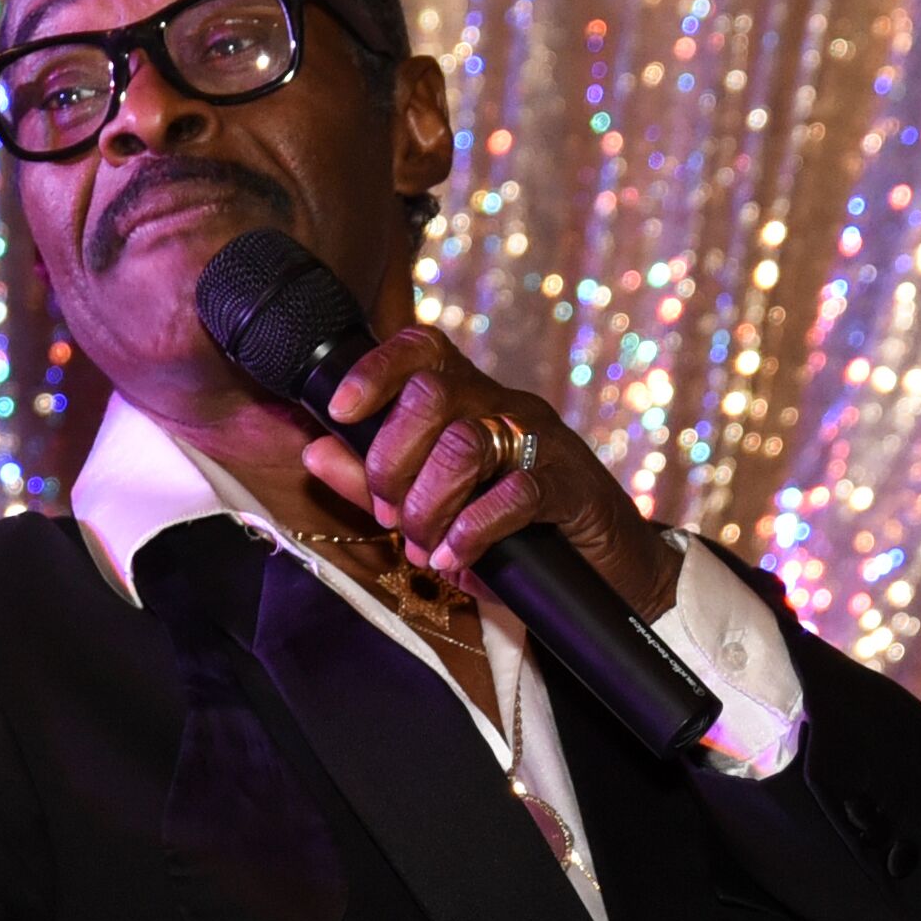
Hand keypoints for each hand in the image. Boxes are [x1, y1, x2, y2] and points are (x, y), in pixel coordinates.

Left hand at [297, 325, 679, 615]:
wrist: (606, 571)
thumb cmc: (512, 533)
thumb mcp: (433, 506)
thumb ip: (373, 479)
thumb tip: (314, 451)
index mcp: (471, 400)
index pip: (422, 350)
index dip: (376, 369)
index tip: (340, 410)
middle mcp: (505, 408)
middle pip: (432, 395)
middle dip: (392, 461)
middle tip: (392, 514)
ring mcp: (542, 443)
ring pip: (465, 444)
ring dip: (429, 505)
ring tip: (424, 545)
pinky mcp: (571, 487)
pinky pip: (515, 495)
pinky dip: (473, 532)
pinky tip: (455, 560)